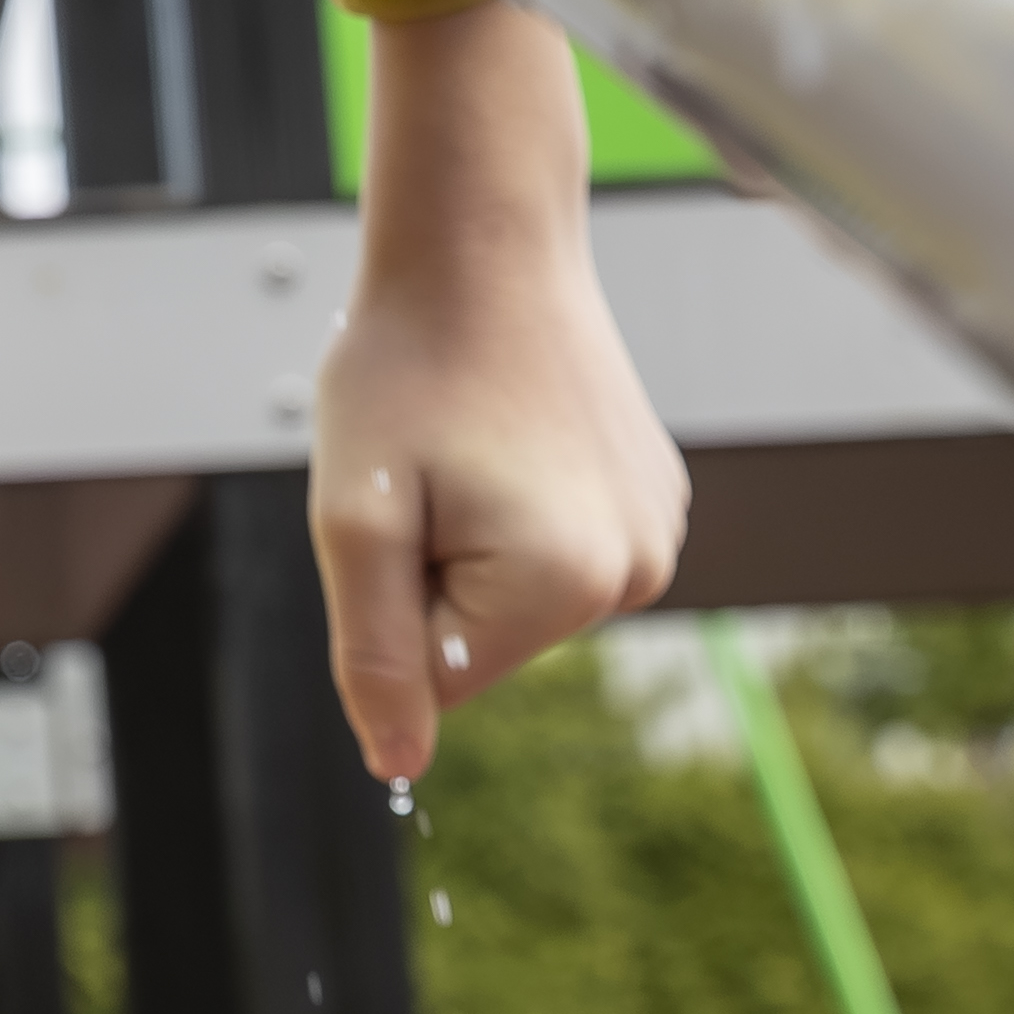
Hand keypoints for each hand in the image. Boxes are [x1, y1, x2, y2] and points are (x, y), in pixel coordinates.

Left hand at [311, 2, 685, 782]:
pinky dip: (515, 508)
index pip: (441, 678)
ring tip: (470, 442)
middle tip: (430, 467)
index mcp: (569, 587)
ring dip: (471, 539)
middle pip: (487, 642)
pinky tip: (512, 431)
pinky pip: (553, 549)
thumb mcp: (356, 518)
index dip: (393, 597)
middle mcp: (637, 574)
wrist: (482, 245)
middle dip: (435, 572)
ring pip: (517, 597)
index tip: (407, 503)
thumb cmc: (405, 368)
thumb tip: (396, 769)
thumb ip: (375, 653)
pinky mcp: (656, 498)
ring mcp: (656, 535)